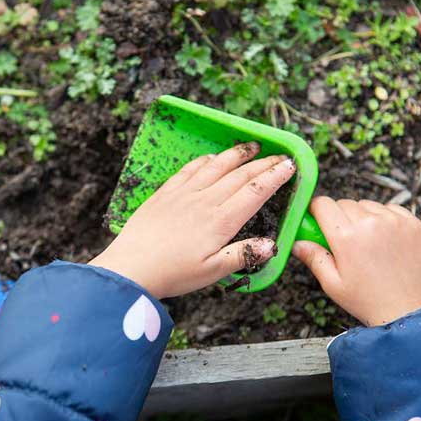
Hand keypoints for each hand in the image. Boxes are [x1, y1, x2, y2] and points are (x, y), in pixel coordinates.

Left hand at [90, 142, 295, 297]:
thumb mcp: (212, 272)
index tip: (290, 167)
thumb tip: (272, 244)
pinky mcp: (166, 193)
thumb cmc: (172, 273)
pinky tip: (212, 157)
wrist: (130, 267)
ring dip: (236, 155)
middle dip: (263, 163)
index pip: (255, 192)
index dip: (275, 177)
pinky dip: (205, 160)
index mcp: (220, 221)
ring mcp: (184, 194)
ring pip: (216, 166)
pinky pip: (189, 169)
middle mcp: (205, 201)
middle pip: (240, 175)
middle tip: (279, 156)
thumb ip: (243, 255)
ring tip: (251, 146)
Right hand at [292, 197, 420, 326]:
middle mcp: (371, 223)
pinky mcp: (414, 224)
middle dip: (340, 217)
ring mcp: (395, 222)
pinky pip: (392, 209)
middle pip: (345, 203)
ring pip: (368, 205)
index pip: (323, 204)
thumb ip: (314, 258)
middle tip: (344, 241)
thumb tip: (297, 243)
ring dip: (363, 217)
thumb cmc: (369, 301)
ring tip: (368, 242)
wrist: (410, 312)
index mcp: (347, 238)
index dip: (317, 211)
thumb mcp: (333, 284)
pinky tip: (386, 239)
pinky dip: (385, 218)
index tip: (318, 220)